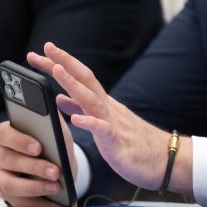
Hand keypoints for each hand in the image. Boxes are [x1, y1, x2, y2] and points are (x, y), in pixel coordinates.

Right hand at [0, 118, 77, 206]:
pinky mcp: (7, 193)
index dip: (21, 141)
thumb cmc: (50, 140)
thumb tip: (53, 115)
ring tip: (56, 187)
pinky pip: (21, 202)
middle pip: (9, 162)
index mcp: (4, 134)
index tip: (38, 147)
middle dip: (35, 167)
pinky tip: (58, 204)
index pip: (6, 135)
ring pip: (11, 185)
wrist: (53, 159)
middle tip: (56, 172)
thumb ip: (52, 122)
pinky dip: (42, 204)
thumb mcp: (54, 129)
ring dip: (35, 188)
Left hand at [28, 42, 190, 193]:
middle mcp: (107, 108)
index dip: (60, 64)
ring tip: (57, 71)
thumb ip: (82, 109)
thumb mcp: (101, 124)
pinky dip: (90, 122)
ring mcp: (114, 122)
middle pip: (84, 79)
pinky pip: (103, 130)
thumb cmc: (133, 143)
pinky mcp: (118, 142)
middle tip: (43, 48)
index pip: (79, 78)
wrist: (165, 157)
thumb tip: (59, 98)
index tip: (41, 53)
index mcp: (102, 104)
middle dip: (63, 63)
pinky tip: (77, 119)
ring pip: (91, 99)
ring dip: (73, 84)